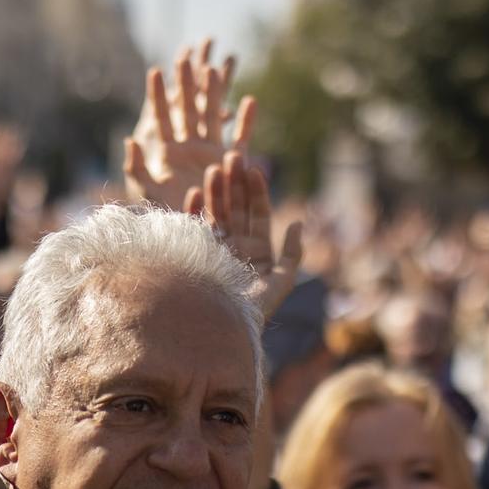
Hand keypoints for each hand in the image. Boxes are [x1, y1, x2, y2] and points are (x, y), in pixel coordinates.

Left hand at [124, 40, 249, 207]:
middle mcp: (190, 148)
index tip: (155, 71)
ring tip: (214, 68)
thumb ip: (136, 168)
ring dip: (214, 94)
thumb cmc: (167, 217)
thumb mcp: (146, 192)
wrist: (197, 235)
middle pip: (188, 110)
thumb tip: (129, 140)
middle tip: (185, 58)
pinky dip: (246, 121)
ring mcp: (211, 153)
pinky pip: (241, 138)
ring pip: (213, 116)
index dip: (158, 95)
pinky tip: (250, 101)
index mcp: (167, 153)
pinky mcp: (231, 164)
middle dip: (186, 85)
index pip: (161, 118)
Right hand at [188, 151, 302, 321]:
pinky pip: (193, 228)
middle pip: (236, 208)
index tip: (255, 169)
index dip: (257, 191)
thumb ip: (292, 255)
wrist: (224, 330)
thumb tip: (297, 223)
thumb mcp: (281, 282)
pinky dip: (193, 212)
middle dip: (234, 183)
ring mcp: (214, 249)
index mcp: (258, 249)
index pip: (258, 213)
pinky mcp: (194, 255)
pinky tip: (192, 194)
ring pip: (215, 213)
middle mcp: (236, 246)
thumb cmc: (255, 311)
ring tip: (214, 169)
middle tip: (232, 157)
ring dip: (214, 191)